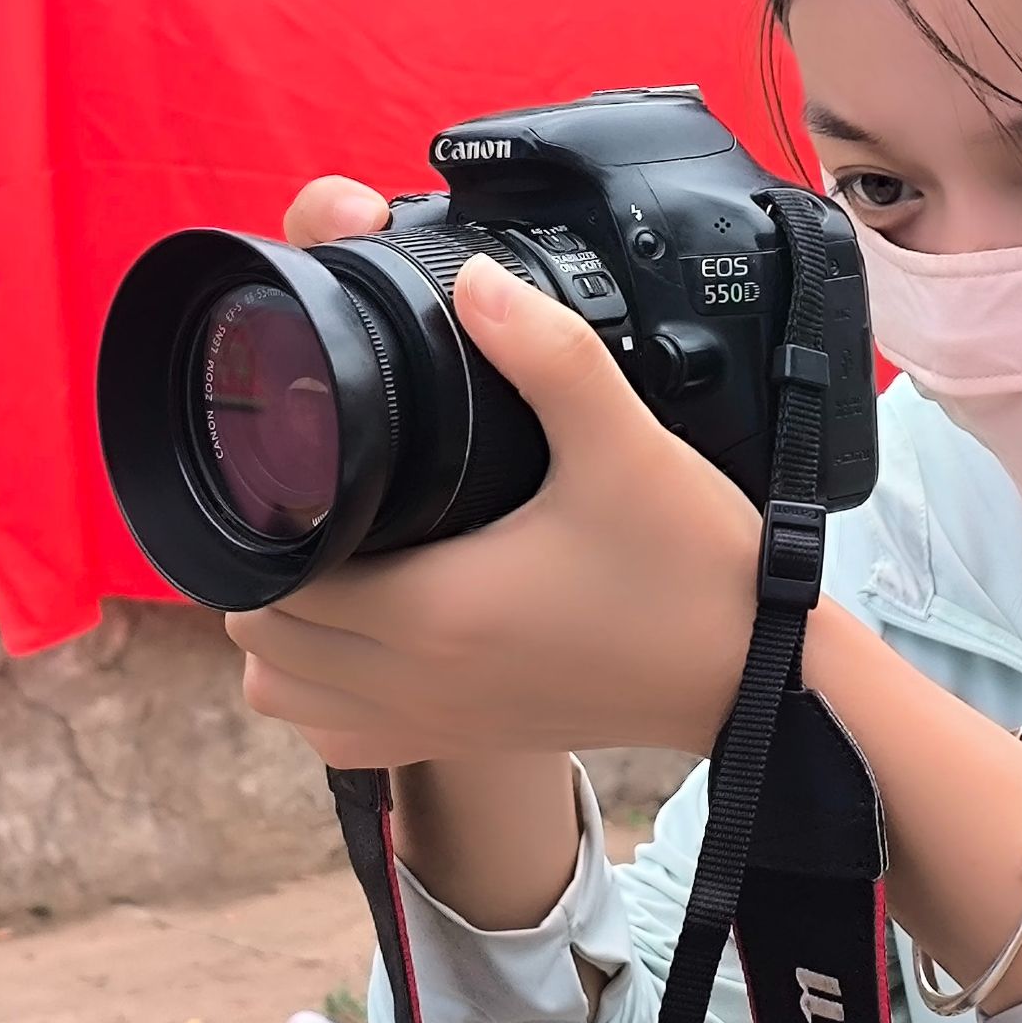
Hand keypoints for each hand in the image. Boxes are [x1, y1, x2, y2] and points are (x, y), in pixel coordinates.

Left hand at [224, 176, 765, 769]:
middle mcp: (416, 679)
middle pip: (262, 637)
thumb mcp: (625, 445)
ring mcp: (435, 722)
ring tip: (325, 557)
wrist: (759, 680)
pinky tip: (360, 632)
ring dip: (282, 633)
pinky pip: (337, 736)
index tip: (300, 465)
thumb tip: (473, 279)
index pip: (276, 579)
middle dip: (267, 564)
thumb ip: (548, 354)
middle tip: (309, 497)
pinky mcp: (463, 742)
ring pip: (284, 695)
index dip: (268, 519)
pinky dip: (322, 692)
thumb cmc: (693, 572)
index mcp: (433, 608)